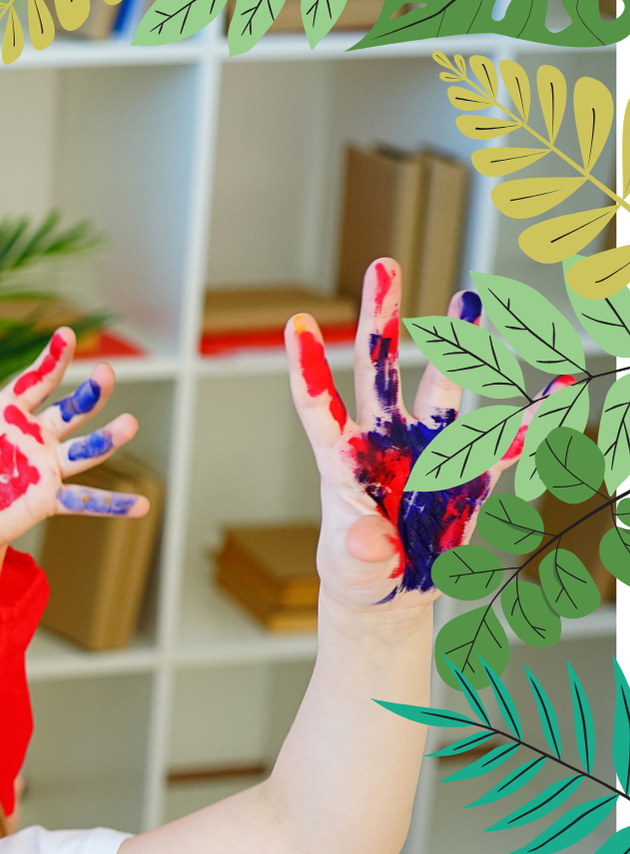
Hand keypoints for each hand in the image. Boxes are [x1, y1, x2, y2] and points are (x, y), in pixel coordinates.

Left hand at [0, 328, 145, 551]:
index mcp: (8, 415)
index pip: (37, 381)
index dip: (53, 359)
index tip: (67, 335)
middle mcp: (34, 438)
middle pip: (70, 411)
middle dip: (89, 394)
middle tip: (106, 373)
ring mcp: (44, 469)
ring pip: (83, 450)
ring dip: (107, 439)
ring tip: (130, 425)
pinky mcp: (47, 500)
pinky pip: (84, 500)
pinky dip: (112, 504)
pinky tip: (141, 506)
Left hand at [285, 260, 539, 609]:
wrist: (392, 590)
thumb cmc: (357, 574)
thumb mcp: (349, 571)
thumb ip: (358, 554)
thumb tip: (371, 539)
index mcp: (343, 460)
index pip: (320, 406)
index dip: (309, 366)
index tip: (297, 321)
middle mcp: (385, 441)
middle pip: (379, 371)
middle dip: (381, 318)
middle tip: (383, 264)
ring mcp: (429, 450)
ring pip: (444, 386)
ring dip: (460, 344)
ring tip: (472, 296)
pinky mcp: (469, 472)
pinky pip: (505, 441)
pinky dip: (533, 417)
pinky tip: (557, 384)